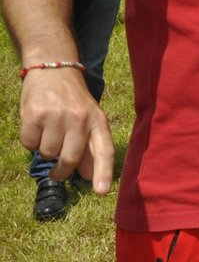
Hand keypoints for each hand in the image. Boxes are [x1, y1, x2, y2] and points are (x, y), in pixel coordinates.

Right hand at [20, 67, 113, 193]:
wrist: (53, 70)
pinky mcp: (34, 114)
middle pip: (71, 158)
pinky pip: (30, 144)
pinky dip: (31, 142)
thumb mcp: (89, 119)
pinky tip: (37, 127)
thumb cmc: (73, 101)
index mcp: (98, 121)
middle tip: (57, 173)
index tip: (101, 191)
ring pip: (48, 154)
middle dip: (63, 171)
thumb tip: (90, 177)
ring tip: (49, 134)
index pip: (104, 150)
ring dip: (46, 151)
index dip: (103, 172)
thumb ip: (90, 147)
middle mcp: (79, 118)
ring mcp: (56, 116)